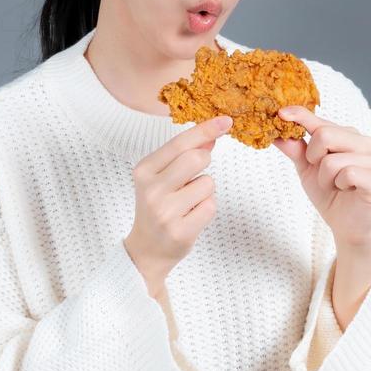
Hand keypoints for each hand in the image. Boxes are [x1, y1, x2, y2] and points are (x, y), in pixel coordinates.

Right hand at [124, 114, 234, 294]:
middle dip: (204, 163)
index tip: (226, 121)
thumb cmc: (159, 207)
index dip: (205, 130)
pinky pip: (211, 206)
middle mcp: (151, 189)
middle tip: (192, 178)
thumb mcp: (163, 177)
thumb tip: (210, 136)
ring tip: (187, 203)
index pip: (180, 143)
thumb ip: (184, 155)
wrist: (147, 250)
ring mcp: (165, 212)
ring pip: (208, 183)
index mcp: (144, 170)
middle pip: (196, 158)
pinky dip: (206, 209)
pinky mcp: (180, 231)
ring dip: (205, 191)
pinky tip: (191, 217)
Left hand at [272, 106, 370, 245]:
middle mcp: (365, 143)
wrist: (345, 225)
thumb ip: (295, 150)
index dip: (300, 115)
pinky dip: (339, 185)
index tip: (281, 112)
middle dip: (313, 158)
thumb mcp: (307, 170)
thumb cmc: (330, 194)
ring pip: (332, 160)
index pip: (321, 121)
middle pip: (325, 134)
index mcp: (349, 136)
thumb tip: (276, 134)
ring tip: (335, 185)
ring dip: (325, 178)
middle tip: (320, 172)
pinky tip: (346, 191)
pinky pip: (348, 174)